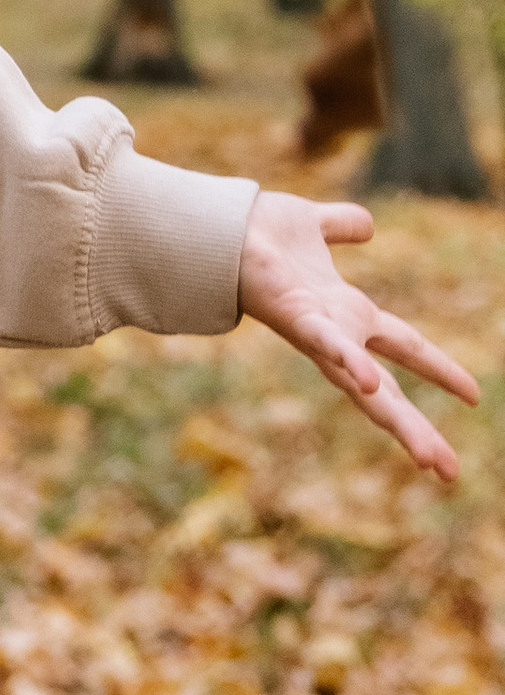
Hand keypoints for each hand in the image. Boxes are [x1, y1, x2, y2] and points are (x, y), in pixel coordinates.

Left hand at [239, 189, 478, 483]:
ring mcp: (318, 333)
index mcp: (347, 314)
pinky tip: (371, 382)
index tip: (475, 397)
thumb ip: (341, 225)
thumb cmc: (257, 229)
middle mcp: (337, 334)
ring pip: (365, 387)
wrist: (219, 222)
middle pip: (387, 392)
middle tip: (449, 472)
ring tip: (429, 456)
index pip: (404, 347)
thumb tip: (366, 225)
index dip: (438, 368)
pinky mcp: (297, 319)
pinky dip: (349, 360)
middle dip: (417, 431)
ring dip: (398, 420)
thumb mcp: (314, 225)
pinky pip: (327, 344)